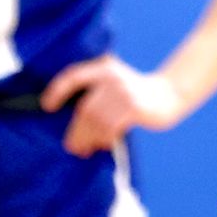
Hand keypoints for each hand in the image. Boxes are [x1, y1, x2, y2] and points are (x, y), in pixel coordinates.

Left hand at [40, 54, 182, 157]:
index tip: (46, 107)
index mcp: (104, 68)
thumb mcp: (115, 82)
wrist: (169, 94)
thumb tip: (72, 123)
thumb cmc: (135, 94)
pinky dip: (104, 138)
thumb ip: (96, 91)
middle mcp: (112, 77)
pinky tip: (104, 144)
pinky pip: (111, 127)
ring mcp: (124, 91)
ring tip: (85, 149)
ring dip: (88, 139)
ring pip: (96, 121)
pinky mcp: (134, 106)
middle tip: (72, 147)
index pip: (73, 76)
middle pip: (85, 108)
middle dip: (76, 131)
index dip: (57, 90)